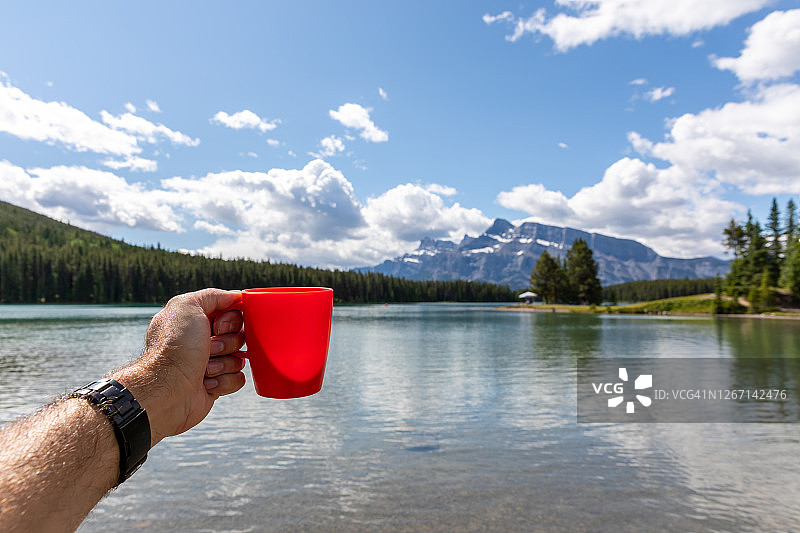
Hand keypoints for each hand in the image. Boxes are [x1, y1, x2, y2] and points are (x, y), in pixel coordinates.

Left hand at [111, 288, 245, 446]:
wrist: (168, 388)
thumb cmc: (174, 347)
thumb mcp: (188, 306)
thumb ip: (213, 295)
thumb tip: (235, 296)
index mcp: (195, 322)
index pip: (230, 313)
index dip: (230, 319)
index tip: (218, 326)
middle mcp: (202, 342)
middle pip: (238, 335)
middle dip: (227, 342)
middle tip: (209, 348)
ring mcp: (210, 364)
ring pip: (240, 358)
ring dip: (224, 363)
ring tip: (204, 369)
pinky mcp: (216, 385)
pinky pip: (238, 379)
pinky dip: (224, 381)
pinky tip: (206, 383)